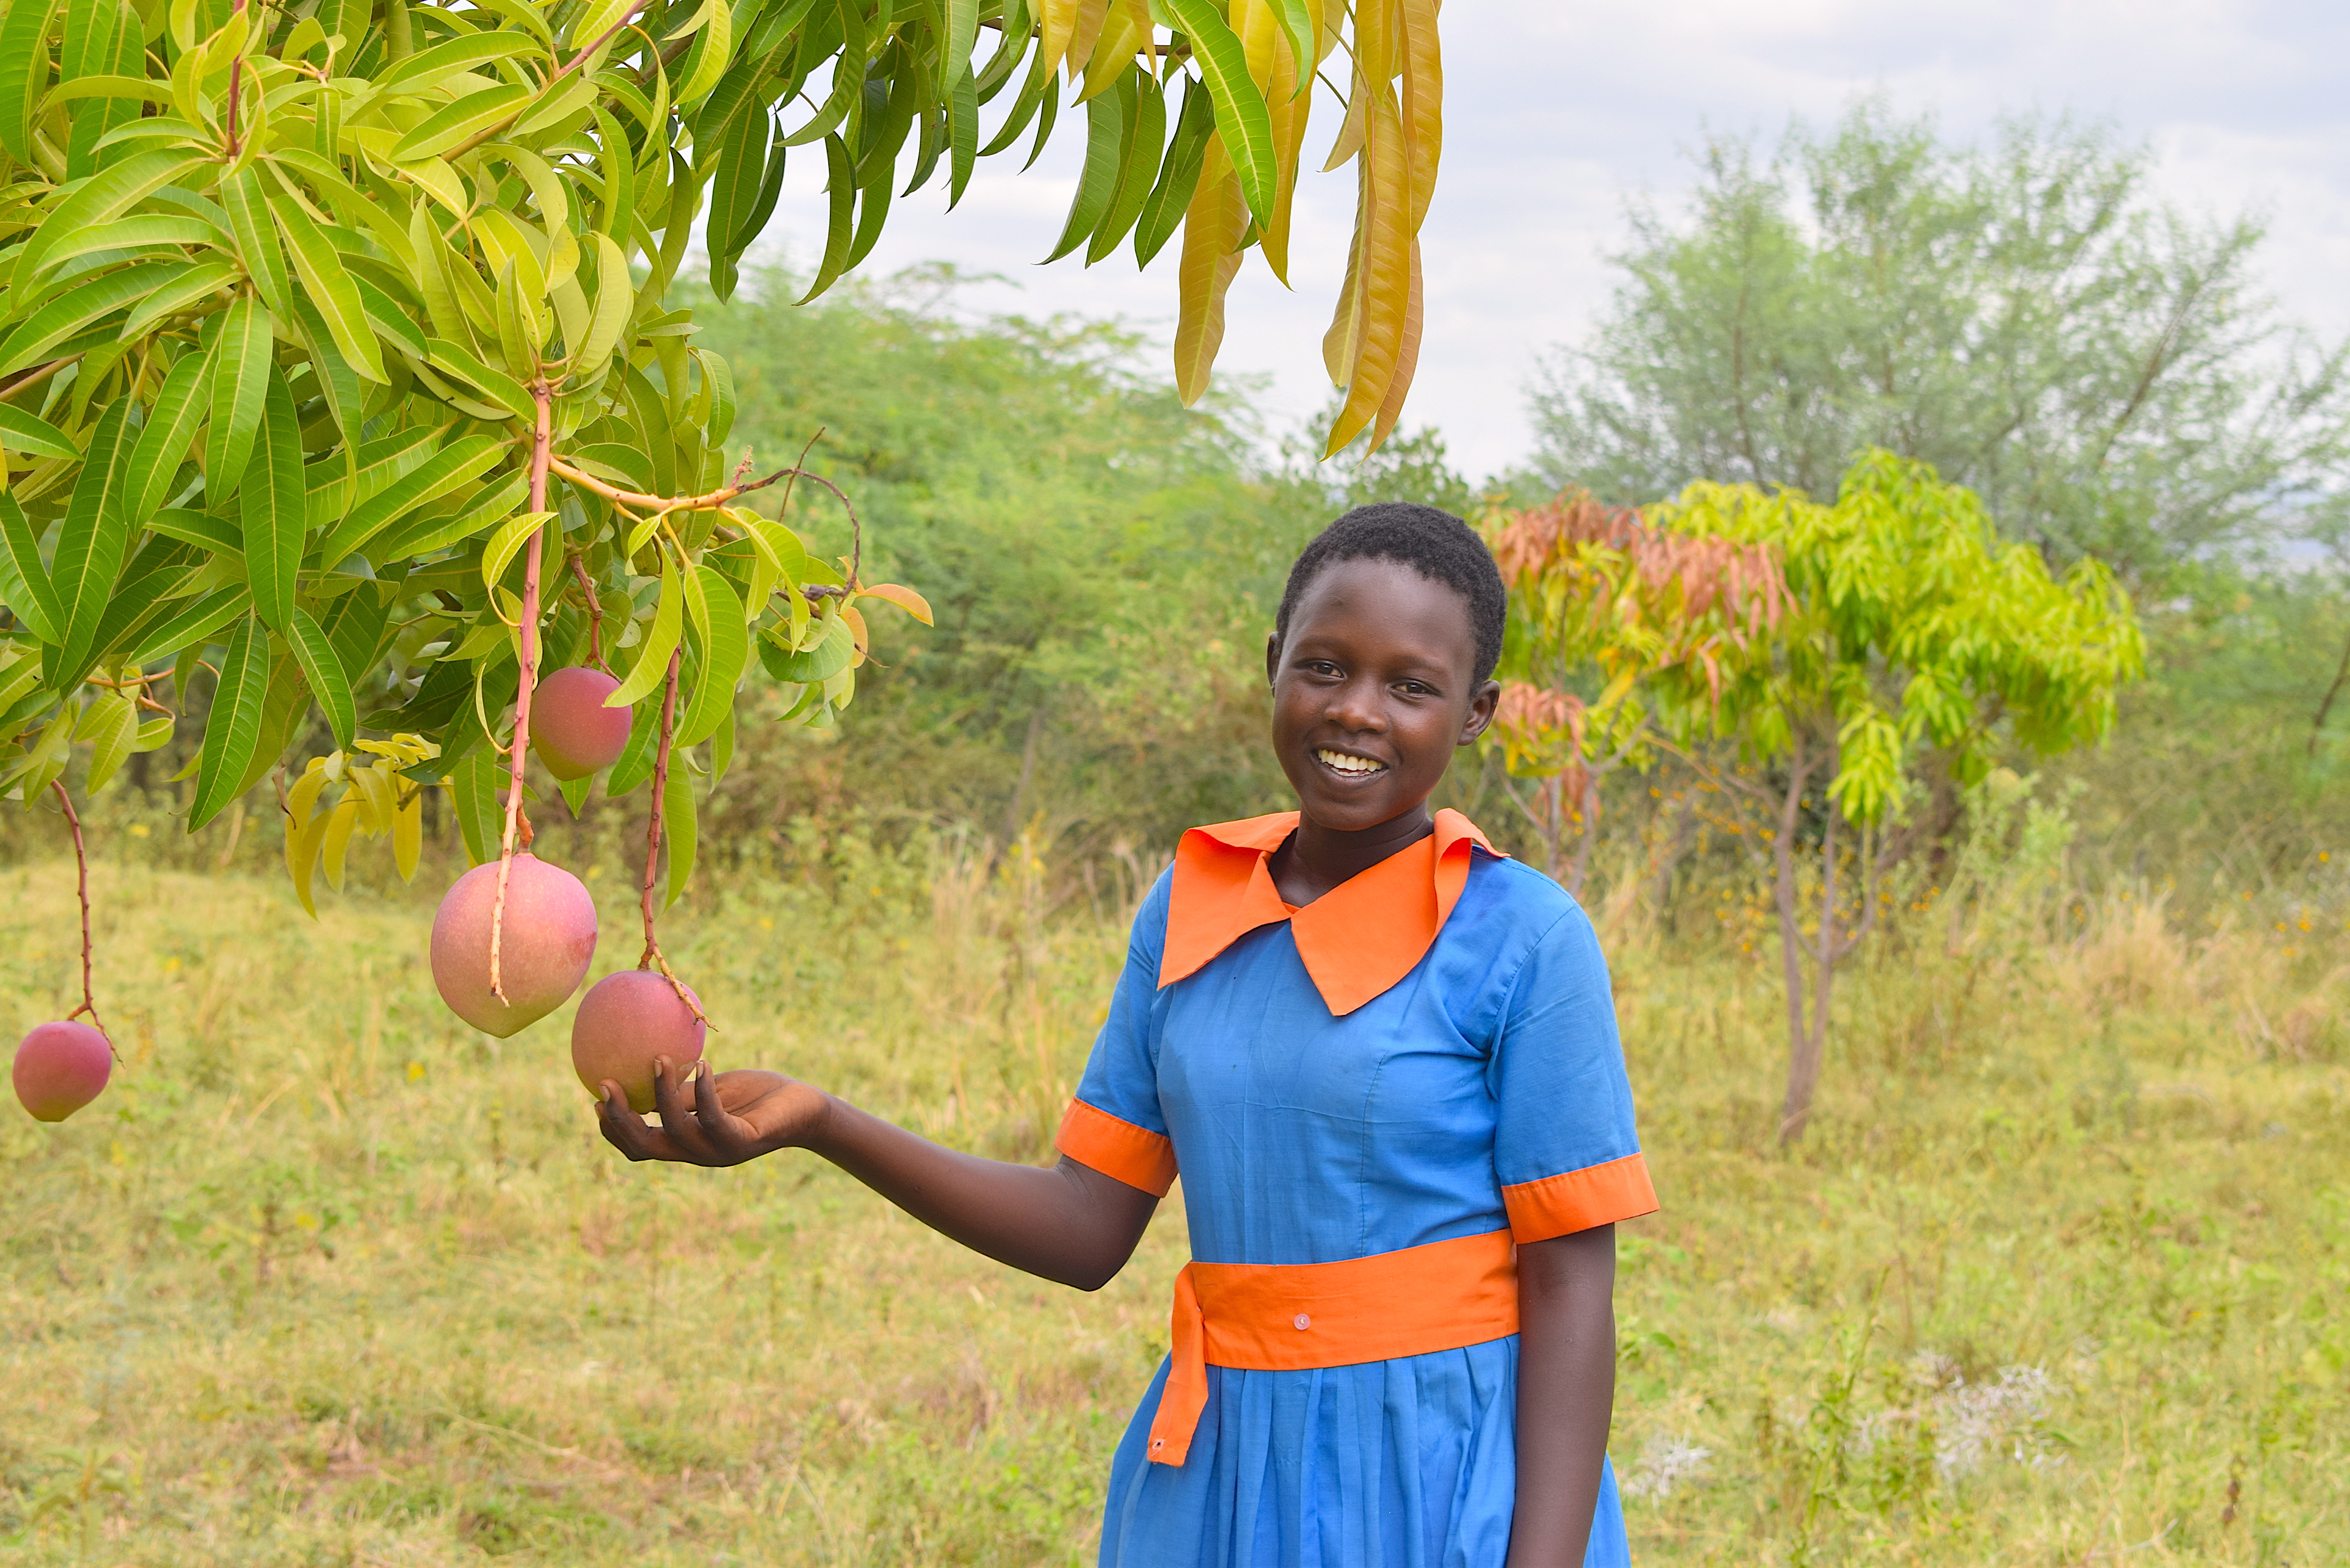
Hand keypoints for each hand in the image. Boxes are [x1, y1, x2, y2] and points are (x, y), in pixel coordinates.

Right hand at [595, 1056, 827, 1166]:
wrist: (806, 1110)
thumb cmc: (758, 1097)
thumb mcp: (712, 1090)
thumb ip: (682, 1091)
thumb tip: (644, 1068)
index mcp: (686, 1142)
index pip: (640, 1146)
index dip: (613, 1130)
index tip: (593, 1099)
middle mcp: (697, 1152)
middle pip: (645, 1146)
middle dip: (620, 1120)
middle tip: (604, 1086)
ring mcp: (719, 1151)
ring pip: (675, 1130)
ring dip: (662, 1094)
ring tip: (659, 1058)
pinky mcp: (743, 1141)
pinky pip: (714, 1117)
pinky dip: (703, 1090)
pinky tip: (703, 1063)